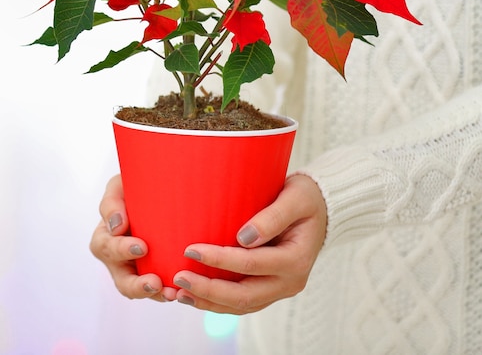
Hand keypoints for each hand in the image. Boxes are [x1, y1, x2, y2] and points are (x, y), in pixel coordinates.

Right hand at [89, 174, 177, 302]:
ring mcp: (136, 268)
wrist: (155, 189)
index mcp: (105, 236)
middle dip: (137, 285)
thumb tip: (117, 226)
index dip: (122, 250)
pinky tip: (180, 290)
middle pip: (122, 280)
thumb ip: (112, 203)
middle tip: (155, 282)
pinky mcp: (155, 271)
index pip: (107, 248)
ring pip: (141, 290)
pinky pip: (158, 288)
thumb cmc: (133, 186)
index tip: (142, 247)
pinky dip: (167, 291)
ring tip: (171, 293)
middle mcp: (117, 258)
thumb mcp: (118, 186)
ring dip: (155, 294)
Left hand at [171, 173, 326, 313]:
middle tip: (178, 278)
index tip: (191, 250)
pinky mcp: (271, 288)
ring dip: (209, 302)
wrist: (323, 209)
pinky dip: (218, 301)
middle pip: (244, 295)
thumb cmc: (307, 198)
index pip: (250, 264)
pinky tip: (196, 295)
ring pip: (241, 305)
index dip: (219, 259)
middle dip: (208, 290)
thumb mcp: (295, 197)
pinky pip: (243, 301)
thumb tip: (243, 237)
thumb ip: (272, 217)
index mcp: (296, 260)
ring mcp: (281, 288)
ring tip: (179, 293)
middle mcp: (290, 281)